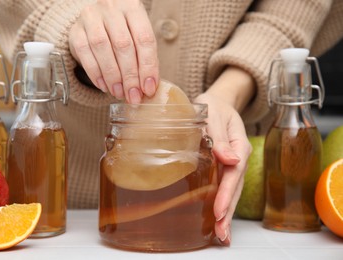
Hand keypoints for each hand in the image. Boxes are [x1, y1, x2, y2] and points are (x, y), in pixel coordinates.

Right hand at [69, 0, 158, 103]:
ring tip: (119, 93)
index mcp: (133, 7)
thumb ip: (145, 59)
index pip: (144, 39)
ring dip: (112, 76)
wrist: (96, 22)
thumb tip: (148, 87)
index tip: (148, 88)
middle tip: (133, 96)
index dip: (148, 66)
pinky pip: (85, 53)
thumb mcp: (138, 39)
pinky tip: (104, 85)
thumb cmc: (123, 32)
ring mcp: (91, 17)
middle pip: (123, 45)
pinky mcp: (75, 30)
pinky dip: (96, 73)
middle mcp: (111, 7)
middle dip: (130, 76)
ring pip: (102, 48)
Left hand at [194, 66, 254, 245]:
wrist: (218, 101)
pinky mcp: (225, 167)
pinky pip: (226, 188)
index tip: (218, 210)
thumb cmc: (213, 106)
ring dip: (227, 214)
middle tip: (221, 233)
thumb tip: (228, 158)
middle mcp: (238, 157)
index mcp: (237, 144)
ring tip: (221, 235)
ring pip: (232, 191)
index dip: (226, 192)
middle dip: (228, 212)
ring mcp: (233, 164)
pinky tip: (219, 221)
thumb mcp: (213, 114)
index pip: (233, 172)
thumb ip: (218, 135)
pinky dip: (224, 205)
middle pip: (235, 188)